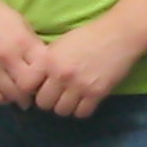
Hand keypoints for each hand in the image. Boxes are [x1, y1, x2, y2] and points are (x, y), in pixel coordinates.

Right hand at [0, 0, 48, 105]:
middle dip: (33, 91)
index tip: (46, 78)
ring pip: (10, 94)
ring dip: (19, 97)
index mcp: (23, 42)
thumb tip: (46, 68)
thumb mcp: (24, 26)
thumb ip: (35, 47)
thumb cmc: (0, 15)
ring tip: (23, 94)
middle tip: (36, 90)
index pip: (41, 71)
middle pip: (26, 87)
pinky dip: (3, 98)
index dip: (46, 78)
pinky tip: (7, 93)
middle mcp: (8, 56)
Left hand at [29, 16, 144, 118]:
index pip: (26, 86)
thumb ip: (47, 62)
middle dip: (49, 101)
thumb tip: (36, 81)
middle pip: (43, 103)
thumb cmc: (89, 36)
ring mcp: (79, 85)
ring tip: (72, 98)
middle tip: (58, 95)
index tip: (39, 88)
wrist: (119, 34)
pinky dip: (82, 109)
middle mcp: (61, 74)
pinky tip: (85, 100)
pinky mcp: (96, 93)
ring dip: (65, 106)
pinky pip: (82, 113)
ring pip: (61, 111)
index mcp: (49, 59)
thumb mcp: (61, 44)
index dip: (31, 89)